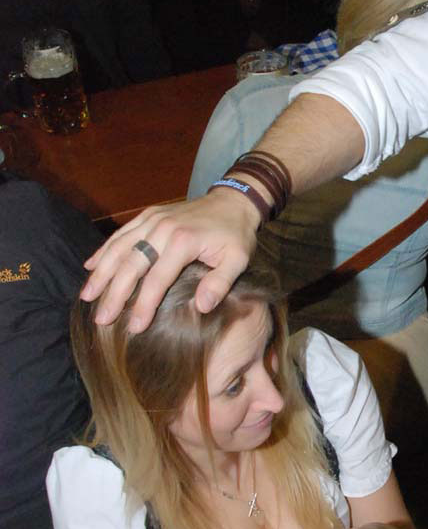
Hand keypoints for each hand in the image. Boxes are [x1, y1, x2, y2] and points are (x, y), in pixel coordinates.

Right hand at [80, 187, 259, 330]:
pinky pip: (121, 234)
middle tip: (101, 319)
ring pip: (119, 248)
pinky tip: (89, 266)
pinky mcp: (148, 215)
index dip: (144, 305)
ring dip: (101, 273)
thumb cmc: (236, 235)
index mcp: (184, 241)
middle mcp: (163, 228)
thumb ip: (220, 283)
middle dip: (114, 294)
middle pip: (131, 265)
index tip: (134, 328)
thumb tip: (201, 307)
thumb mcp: (238, 260)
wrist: (233, 201)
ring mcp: (152, 219)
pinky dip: (104, 250)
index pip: (157, 279)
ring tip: (87, 297)